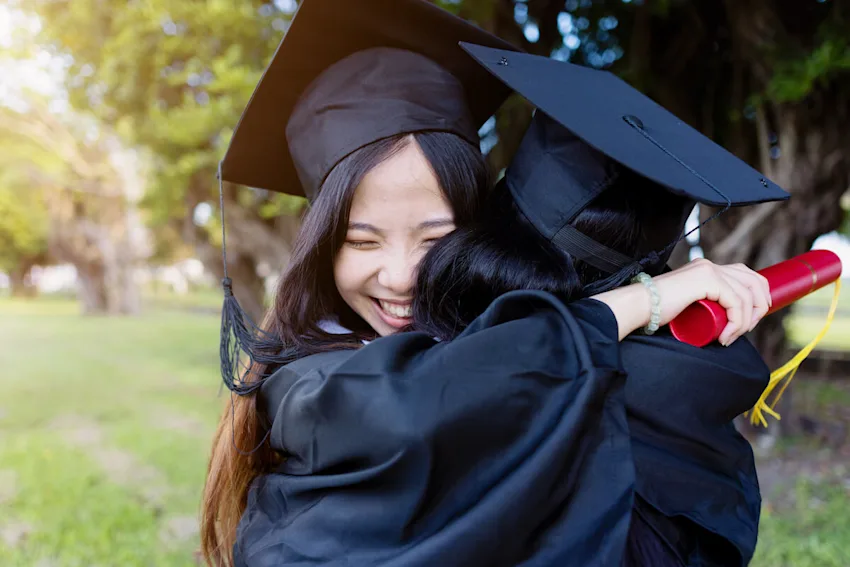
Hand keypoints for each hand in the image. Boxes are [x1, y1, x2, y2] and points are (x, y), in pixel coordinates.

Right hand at [592, 259, 770, 343]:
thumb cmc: (655, 311)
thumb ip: (696, 305)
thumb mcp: (685, 304)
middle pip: (754, 280)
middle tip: (747, 329)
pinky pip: (736, 302)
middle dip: (760, 306)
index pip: (745, 275)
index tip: (751, 321)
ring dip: (747, 320)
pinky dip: (738, 322)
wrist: (638, 306)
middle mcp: (710, 265)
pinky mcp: (707, 279)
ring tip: (733, 336)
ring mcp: (709, 270)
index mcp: (706, 268)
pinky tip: (726, 336)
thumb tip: (714, 324)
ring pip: (748, 294)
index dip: (758, 297)